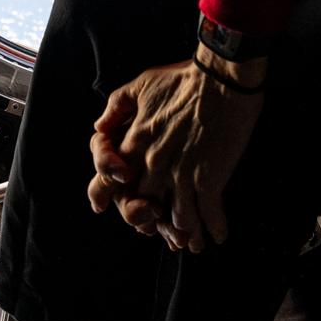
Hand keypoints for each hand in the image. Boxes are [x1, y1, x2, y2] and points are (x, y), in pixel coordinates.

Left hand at [85, 49, 265, 251]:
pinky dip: (213, 228)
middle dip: (150, 223)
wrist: (221, 77)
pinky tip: (218, 236)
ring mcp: (182, 174)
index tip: (111, 207)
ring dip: (184, 233)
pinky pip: (208, 213)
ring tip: (191, 243)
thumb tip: (99, 125)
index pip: (113, 180)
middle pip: (144, 206)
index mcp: (136, 142)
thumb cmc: (182, 77)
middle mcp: (154, 163)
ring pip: (177, 219)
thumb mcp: (141, 84)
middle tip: (160, 231)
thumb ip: (116, 106)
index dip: (111, 197)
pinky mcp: (209, 178)